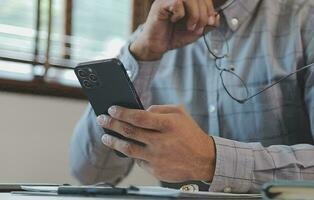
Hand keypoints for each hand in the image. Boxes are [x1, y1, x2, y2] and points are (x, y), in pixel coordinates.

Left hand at [96, 105, 215, 181]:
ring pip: (128, 149)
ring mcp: (158, 157)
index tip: (111, 109)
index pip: (139, 117)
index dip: (122, 113)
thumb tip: (139, 110)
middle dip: (112, 124)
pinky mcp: (156, 170)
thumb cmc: (190, 134)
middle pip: (129, 132)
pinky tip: (126, 147)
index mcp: (168, 124)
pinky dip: (131, 153)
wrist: (204, 159)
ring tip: (106, 137)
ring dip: (113, 141)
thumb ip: (159, 108)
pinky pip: (138, 161)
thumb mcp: (180, 113)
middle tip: (102, 119)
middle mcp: (162, 141)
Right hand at [130, 0, 219, 60]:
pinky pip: (176, 2)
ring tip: (190, 27)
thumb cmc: (174, 36)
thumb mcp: (196, 31)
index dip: (210, 7)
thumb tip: (217, 16)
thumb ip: (208, 24)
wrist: (157, 46)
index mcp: (186, 1)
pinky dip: (180, 14)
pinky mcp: (160, 5)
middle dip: (204, 14)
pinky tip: (174, 20)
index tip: (211, 22)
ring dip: (195, 14)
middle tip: (199, 28)